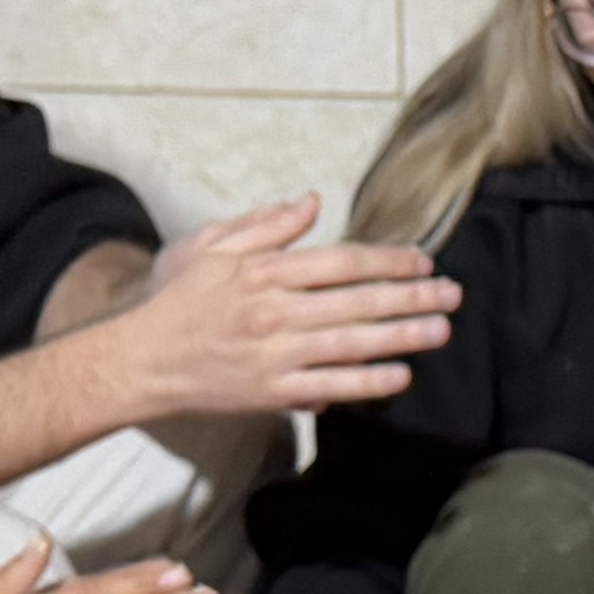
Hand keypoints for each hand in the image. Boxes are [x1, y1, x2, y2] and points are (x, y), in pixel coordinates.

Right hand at [97, 196, 462, 420]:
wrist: (141, 362)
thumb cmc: (178, 304)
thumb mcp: (213, 249)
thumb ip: (265, 226)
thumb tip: (310, 201)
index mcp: (263, 272)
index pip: (339, 262)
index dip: (385, 260)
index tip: (422, 261)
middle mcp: (273, 312)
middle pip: (355, 301)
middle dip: (409, 296)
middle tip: (453, 294)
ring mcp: (273, 355)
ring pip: (350, 344)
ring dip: (401, 337)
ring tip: (441, 330)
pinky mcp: (270, 392)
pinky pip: (328, 386)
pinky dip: (366, 383)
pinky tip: (401, 376)